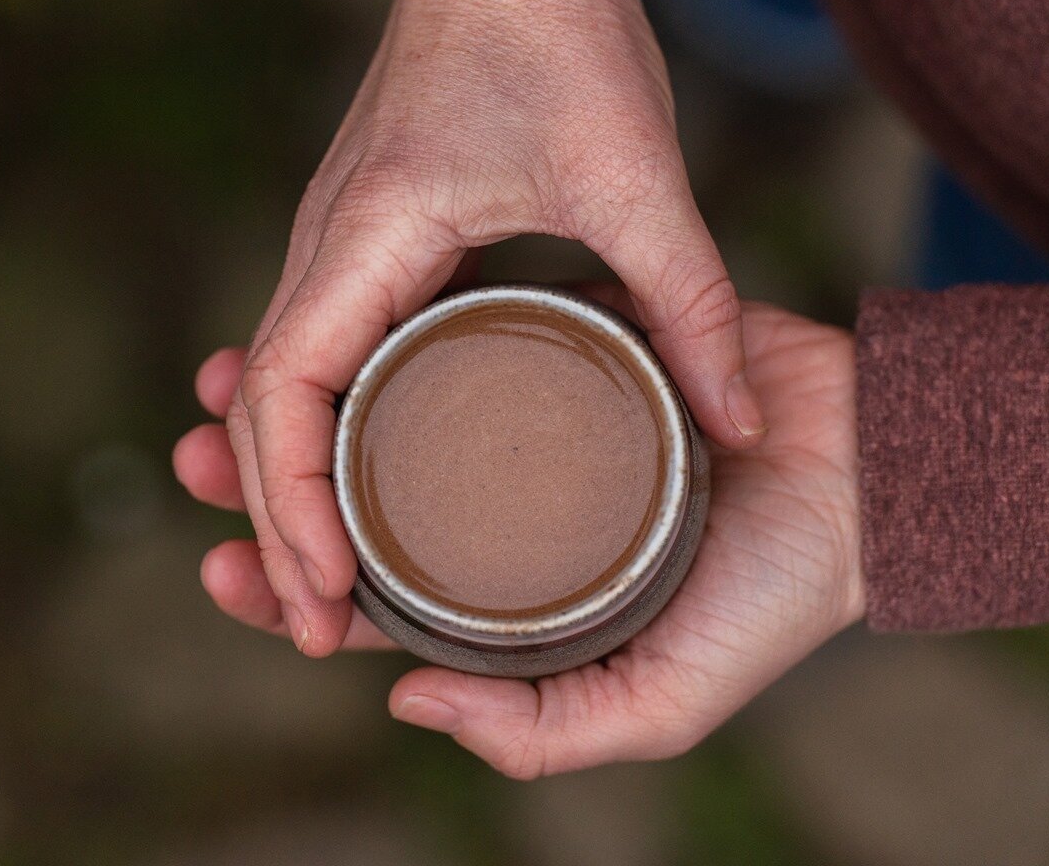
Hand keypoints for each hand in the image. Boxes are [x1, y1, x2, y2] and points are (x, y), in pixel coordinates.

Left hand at [174, 290, 863, 777]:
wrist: (864, 476)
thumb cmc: (769, 600)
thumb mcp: (661, 702)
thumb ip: (542, 730)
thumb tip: (406, 706)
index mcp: (508, 597)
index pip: (376, 600)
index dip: (290, 592)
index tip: (219, 569)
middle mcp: (498, 510)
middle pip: (359, 502)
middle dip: (265, 490)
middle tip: (184, 464)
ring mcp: (520, 425)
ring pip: (389, 414)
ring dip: (308, 402)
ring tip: (223, 379)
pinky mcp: (554, 348)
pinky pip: (455, 336)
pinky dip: (392, 332)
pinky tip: (336, 317)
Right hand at [224, 0, 765, 656]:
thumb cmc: (556, 40)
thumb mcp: (636, 171)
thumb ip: (692, 300)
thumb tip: (740, 423)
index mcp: (369, 235)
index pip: (285, 391)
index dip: (292, 503)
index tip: (328, 593)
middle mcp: (329, 247)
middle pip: (263, 411)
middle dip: (276, 527)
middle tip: (314, 630)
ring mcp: (337, 247)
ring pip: (280, 391)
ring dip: (288, 490)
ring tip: (321, 589)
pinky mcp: (366, 247)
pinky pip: (318, 359)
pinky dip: (318, 437)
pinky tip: (349, 493)